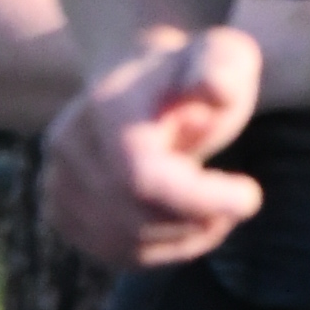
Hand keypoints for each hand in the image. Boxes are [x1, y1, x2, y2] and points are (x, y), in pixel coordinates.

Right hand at [42, 28, 266, 269]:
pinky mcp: (60, 214)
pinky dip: (163, 250)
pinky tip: (187, 222)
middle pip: (136, 217)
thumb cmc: (193, 73)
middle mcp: (68, 146)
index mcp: (106, 107)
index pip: (143, 178)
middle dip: (198, 218)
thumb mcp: (221, 55)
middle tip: (238, 199)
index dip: (198, 199)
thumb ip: (222, 67)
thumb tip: (215, 91)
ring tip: (216, 208)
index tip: (252, 197)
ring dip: (185, 237)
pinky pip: (116, 254)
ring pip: (127, 244)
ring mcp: (57, 183)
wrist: (135, 80)